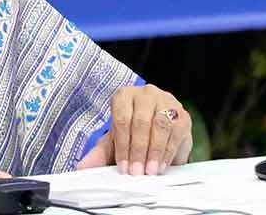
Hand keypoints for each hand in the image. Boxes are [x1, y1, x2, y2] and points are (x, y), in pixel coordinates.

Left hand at [76, 84, 191, 175]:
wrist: (158, 129)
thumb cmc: (132, 132)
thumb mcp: (115, 141)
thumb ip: (99, 153)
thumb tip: (82, 168)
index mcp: (123, 96)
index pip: (121, 120)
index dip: (122, 146)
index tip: (123, 167)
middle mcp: (145, 93)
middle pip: (141, 123)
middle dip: (137, 151)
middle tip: (136, 172)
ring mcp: (165, 101)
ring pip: (160, 126)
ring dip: (154, 152)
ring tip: (149, 171)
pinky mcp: (182, 114)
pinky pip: (175, 133)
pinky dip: (168, 152)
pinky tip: (161, 165)